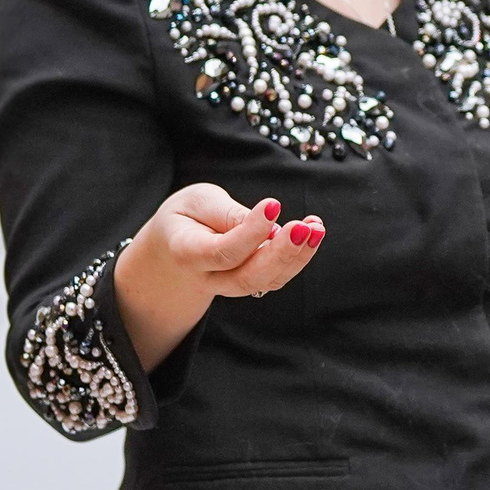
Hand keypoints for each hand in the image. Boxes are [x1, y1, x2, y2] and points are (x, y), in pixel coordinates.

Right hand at [114, 184, 325, 368]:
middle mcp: (210, 278)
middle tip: (304, 227)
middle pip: (249, 277)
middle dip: (282, 253)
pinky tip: (312, 232)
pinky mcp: (252, 283)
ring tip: (316, 227)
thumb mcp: (197, 202)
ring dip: (298, 256)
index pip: (223, 251)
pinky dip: (299, 257)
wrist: (173, 247)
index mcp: (187, 253)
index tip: (273, 204)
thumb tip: (268, 223)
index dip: (251, 232)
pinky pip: (277, 277)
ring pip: (267, 281)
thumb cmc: (186, 218)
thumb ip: (227, 213)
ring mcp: (231, 287)